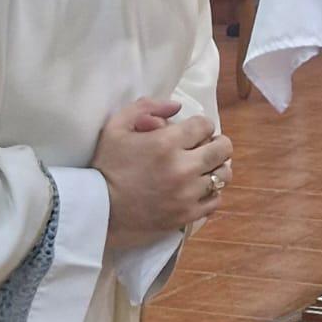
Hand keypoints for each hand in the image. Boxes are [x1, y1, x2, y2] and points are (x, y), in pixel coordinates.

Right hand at [92, 98, 233, 246]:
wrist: (98, 210)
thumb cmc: (106, 166)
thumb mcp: (116, 127)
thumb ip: (145, 107)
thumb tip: (176, 106)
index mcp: (166, 143)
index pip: (205, 125)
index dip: (201, 125)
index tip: (193, 131)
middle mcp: (182, 167)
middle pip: (222, 149)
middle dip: (218, 143)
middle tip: (207, 146)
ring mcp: (187, 193)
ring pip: (223, 175)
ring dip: (217, 168)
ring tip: (205, 168)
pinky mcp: (187, 214)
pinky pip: (215, 200)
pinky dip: (211, 193)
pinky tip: (198, 189)